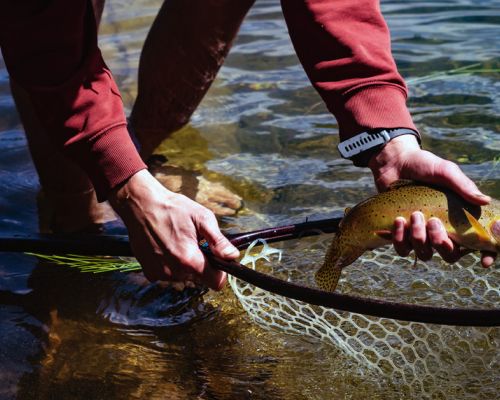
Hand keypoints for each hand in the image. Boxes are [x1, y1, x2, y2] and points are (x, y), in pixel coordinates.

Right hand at [109, 170, 239, 289]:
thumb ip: (219, 241)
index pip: (216, 282)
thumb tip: (232, 256)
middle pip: (200, 278)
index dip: (220, 271)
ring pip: (184, 277)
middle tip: (193, 242)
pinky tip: (165, 246)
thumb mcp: (202, 218)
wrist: (141, 205)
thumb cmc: (173, 208)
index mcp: (190, 260)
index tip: (215, 257)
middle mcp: (174, 272)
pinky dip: (170, 264)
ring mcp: (160, 274)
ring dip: (185, 263)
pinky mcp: (149, 272)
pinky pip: (168, 274)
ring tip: (177, 241)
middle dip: (201, 263)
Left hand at [368, 135, 495, 266]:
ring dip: (420, 238)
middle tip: (434, 222)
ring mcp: (421, 234)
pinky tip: (399, 220)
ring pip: (425, 253)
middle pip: (450, 255)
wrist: (395, 162)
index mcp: (459, 218)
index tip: (484, 262)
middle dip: (442, 244)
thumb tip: (485, 201)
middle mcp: (443, 230)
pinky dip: (400, 238)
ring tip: (415, 215)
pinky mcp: (401, 234)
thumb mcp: (446, 172)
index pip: (479, 244)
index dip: (486, 255)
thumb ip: (463, 186)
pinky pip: (402, 249)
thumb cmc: (424, 166)